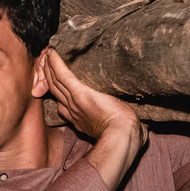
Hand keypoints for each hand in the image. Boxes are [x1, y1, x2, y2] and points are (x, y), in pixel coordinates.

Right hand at [43, 48, 146, 190]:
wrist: (123, 137)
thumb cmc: (126, 137)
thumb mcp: (123, 130)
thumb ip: (127, 126)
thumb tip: (145, 126)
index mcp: (80, 120)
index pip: (63, 105)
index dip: (56, 93)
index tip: (54, 85)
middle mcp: (73, 111)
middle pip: (55, 91)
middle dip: (48, 77)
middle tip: (44, 63)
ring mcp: (75, 102)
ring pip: (56, 82)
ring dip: (48, 68)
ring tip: (46, 55)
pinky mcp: (81, 94)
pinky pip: (64, 77)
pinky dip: (56, 65)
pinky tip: (52, 53)